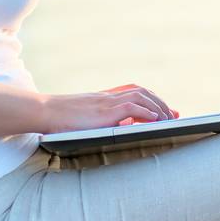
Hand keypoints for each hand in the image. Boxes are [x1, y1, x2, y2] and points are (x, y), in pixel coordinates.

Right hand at [43, 83, 180, 132]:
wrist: (43, 111)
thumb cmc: (60, 119)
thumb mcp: (85, 118)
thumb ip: (101, 120)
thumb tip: (118, 128)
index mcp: (105, 98)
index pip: (135, 92)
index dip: (153, 99)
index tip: (166, 110)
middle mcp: (109, 96)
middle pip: (143, 93)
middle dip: (162, 104)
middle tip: (176, 115)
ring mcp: (107, 102)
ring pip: (141, 97)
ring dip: (159, 108)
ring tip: (169, 120)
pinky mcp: (104, 111)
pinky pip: (131, 106)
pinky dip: (147, 111)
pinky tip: (156, 120)